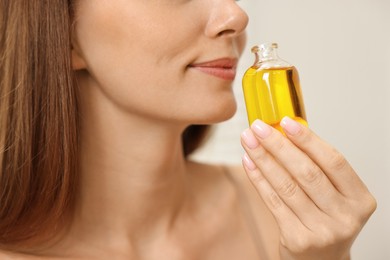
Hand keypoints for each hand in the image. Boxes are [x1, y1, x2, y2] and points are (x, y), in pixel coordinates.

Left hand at [240, 117, 375, 259]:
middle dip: (278, 145)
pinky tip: (249, 162)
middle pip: (307, 172)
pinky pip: (273, 202)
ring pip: (286, 186)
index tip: (285, 122)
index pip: (333, 161)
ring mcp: (322, 231)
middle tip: (258, 127)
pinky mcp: (298, 240)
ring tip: (248, 141)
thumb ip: (317, 169)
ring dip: (263, 159)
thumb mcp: (334, 197)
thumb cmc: (326, 221)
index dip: (307, 139)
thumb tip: (284, 133)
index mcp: (360, 200)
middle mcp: (345, 217)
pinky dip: (258, 179)